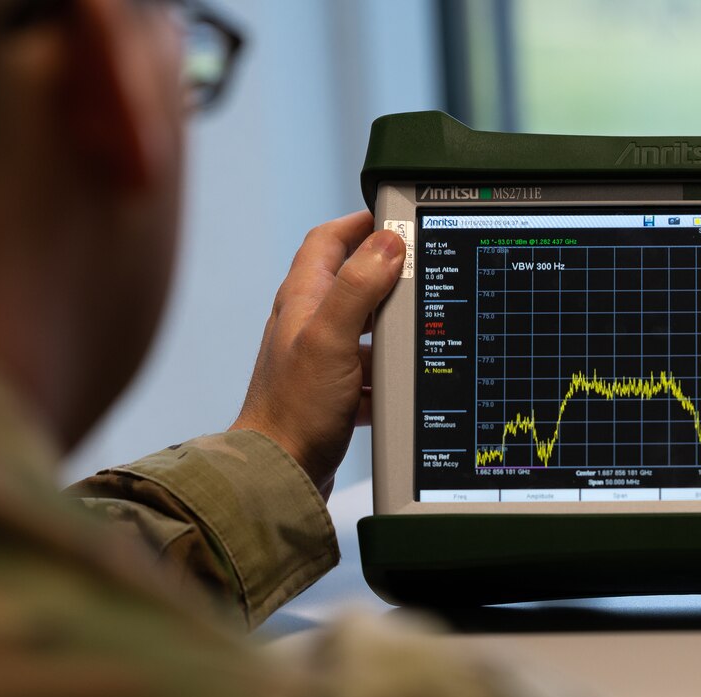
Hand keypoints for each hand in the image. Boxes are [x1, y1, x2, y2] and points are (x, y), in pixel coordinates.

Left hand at [230, 211, 404, 498]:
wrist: (279, 474)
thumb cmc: (294, 409)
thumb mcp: (331, 339)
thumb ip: (358, 288)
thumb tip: (388, 243)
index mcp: (302, 300)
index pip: (327, 241)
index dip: (358, 223)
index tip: (394, 218)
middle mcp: (307, 325)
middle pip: (351, 282)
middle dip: (387, 276)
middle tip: (422, 272)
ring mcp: (319, 360)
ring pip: (365, 331)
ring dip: (390, 330)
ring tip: (421, 330)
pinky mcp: (331, 395)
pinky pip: (368, 374)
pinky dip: (387, 376)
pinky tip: (404, 387)